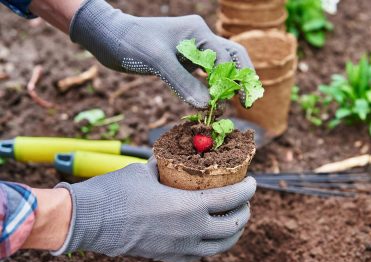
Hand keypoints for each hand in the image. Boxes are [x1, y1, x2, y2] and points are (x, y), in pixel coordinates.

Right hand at [52, 159, 256, 261]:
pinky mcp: (169, 257)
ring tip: (233, 219)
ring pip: (221, 246)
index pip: (231, 199)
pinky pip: (201, 254)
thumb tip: (168, 160)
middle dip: (245, 211)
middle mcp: (190, 231)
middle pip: (233, 225)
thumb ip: (163, 167)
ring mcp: (181, 248)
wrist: (89, 220)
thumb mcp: (144, 171)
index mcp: (188, 207)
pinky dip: (213, 244)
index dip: (247, 189)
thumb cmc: (116, 192)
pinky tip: (210, 234)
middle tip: (243, 200)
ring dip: (233, 231)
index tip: (252, 182)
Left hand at [69, 0, 252, 107]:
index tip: (232, 102)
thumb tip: (206, 104)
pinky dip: (209, 88)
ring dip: (226, 85)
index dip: (231, 81)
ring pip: (219, 68)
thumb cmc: (131, 42)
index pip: (226, 58)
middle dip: (240, 79)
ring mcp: (191, 50)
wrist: (109, 38)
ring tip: (230, 105)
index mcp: (198, 32)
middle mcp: (199, 39)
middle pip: (231, 58)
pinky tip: (210, 101)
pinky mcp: (182, 61)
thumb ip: (182, 81)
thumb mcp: (156, 61)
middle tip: (247, 102)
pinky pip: (203, 75)